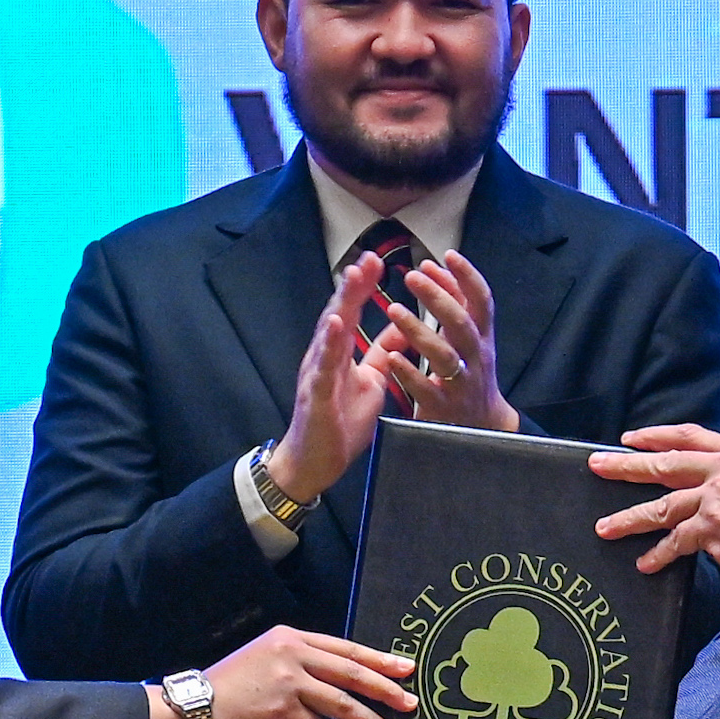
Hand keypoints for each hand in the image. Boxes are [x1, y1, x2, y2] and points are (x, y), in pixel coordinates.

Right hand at [144, 626, 415, 718]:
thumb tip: (338, 681)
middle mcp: (291, 653)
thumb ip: (300, 665)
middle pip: (351, 671)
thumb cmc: (229, 690)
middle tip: (410, 702)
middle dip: (385, 688)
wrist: (192, 710)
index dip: (379, 659)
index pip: (345, 647)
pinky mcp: (280, 711)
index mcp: (291, 637)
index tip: (406, 668)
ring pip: (342, 702)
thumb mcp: (265, 661)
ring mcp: (286, 681)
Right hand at [261, 249, 397, 506]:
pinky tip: (335, 325)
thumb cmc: (340, 422)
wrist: (314, 461)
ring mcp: (317, 373)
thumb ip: (382, 355)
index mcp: (339, 353)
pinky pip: (323, 367)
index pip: (352, 313)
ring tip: (352, 276)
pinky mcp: (316, 394)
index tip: (378, 260)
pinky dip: (329, 344)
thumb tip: (405, 331)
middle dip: (353, 284)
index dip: (364, 287)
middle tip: (368, 256)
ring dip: (340, 303)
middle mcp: (324, 356)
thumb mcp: (372, 382)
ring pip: (328, 332)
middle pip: (338, 313)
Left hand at [369, 251, 515, 432]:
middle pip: (461, 323)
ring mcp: (462, 383)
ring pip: (444, 355)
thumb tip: (438, 267)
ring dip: (418, 331)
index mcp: (482, 336)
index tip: (449, 255)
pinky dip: (409, 372)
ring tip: (393, 309)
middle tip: (412, 277)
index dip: (468, 277)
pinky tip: (392, 357)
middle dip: (437, 298)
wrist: (482, 426)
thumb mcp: (470, 337)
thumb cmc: (470, 371)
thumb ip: (455, 303)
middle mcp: (476, 357)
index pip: (482, 301)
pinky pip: (426, 389)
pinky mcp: (444, 407)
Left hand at [593, 424, 719, 604]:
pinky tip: (646, 563)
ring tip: (605, 527)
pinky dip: (658, 554)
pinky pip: (675, 541)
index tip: (630, 438)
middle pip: (665, 464)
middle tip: (596, 466)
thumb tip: (703, 490)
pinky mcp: (714, 530)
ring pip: (662, 506)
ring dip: (629, 518)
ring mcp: (718, 498)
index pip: (689, 437)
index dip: (656, 436)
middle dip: (625, 465)